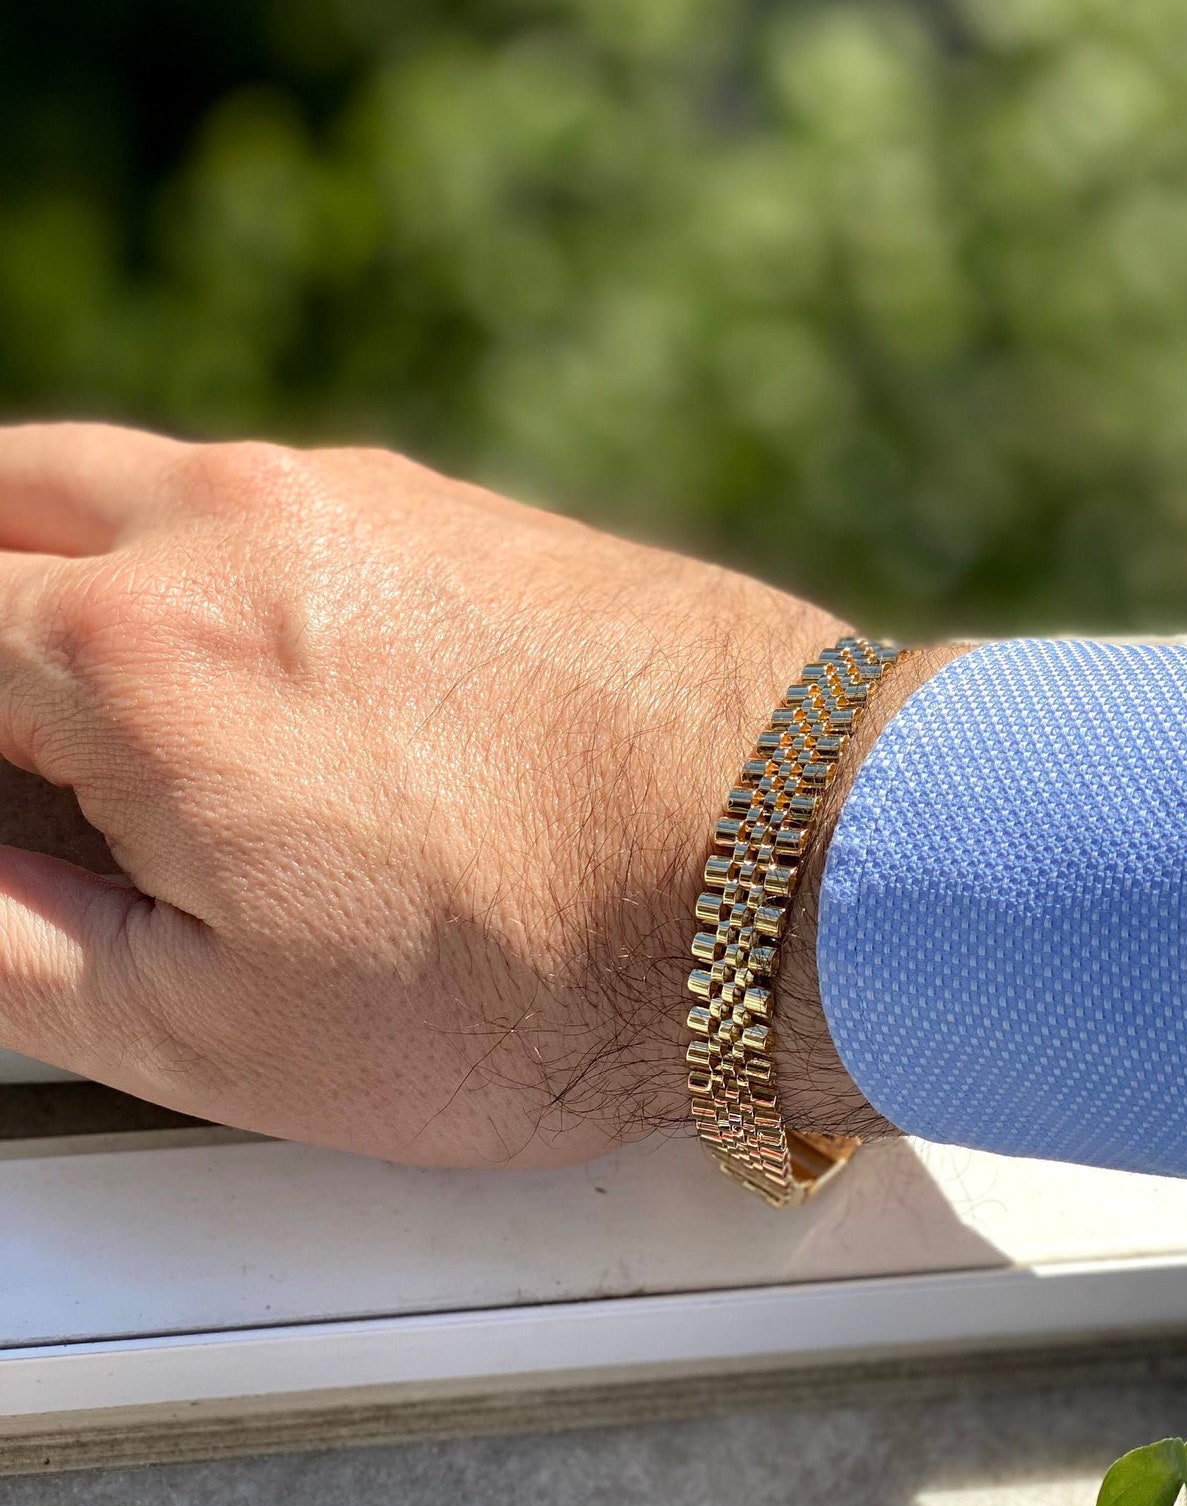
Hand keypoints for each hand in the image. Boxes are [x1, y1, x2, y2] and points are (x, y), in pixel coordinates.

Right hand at [0, 424, 940, 1165]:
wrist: (789, 861)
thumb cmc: (531, 970)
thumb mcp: (222, 1028)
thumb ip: (19, 944)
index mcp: (132, 653)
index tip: (6, 827)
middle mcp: (225, 525)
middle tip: (16, 732)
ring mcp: (345, 495)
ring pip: (122, 476)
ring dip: (54, 558)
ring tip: (71, 687)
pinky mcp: (444, 504)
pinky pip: (255, 494)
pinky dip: (185, 549)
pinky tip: (228, 653)